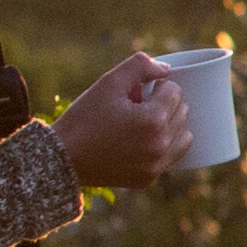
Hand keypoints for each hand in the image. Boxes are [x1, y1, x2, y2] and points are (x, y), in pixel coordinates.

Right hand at [53, 52, 193, 190]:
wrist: (62, 157)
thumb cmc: (84, 117)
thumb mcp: (109, 82)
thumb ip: (141, 66)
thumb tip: (166, 69)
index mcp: (154, 120)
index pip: (175, 91)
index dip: (156, 86)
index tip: (136, 92)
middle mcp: (160, 146)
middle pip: (182, 112)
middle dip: (163, 104)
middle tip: (136, 106)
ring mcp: (155, 166)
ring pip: (184, 136)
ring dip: (170, 124)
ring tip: (142, 122)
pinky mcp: (148, 179)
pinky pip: (171, 157)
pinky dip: (163, 146)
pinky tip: (141, 141)